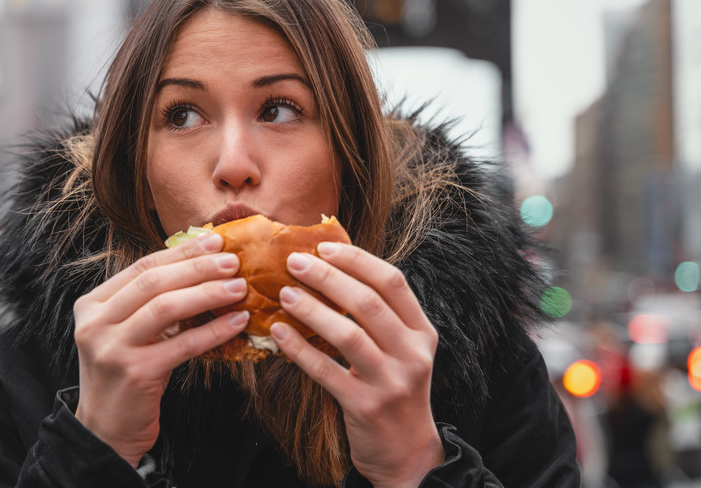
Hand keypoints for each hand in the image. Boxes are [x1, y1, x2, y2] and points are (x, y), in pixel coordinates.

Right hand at [72, 233, 248, 466]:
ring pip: (165, 307)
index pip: (142, 267)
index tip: (214, 241)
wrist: (106, 431)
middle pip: (153, 282)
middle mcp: (96, 322)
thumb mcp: (126, 332)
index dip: (181, 253)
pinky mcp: (135, 373)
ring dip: (207, 293)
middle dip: (197, 267)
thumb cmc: (124, 376)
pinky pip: (183, 344)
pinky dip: (213, 331)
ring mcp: (112, 347)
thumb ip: (150, 303)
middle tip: (232, 261)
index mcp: (92, 304)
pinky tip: (236, 323)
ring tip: (239, 288)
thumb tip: (202, 268)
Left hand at [270, 242, 442, 487]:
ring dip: (312, 310)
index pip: (393, 282)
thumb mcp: (400, 350)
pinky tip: (279, 332)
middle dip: (328, 277)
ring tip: (284, 294)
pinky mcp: (365, 406)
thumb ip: (378, 316)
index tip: (324, 247)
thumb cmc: (394, 389)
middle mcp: (412, 354)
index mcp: (422, 332)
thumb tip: (332, 269)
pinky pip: (326, 371)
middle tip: (294, 262)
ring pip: (348, 335)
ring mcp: (391, 382)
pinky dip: (300, 349)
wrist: (406, 453)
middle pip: (368, 303)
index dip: (357, 260)